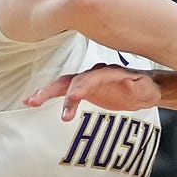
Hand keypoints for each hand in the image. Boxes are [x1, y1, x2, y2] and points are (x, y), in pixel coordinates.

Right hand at [24, 64, 161, 119]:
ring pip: (64, 84)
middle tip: (38, 100)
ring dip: (47, 93)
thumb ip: (137, 87)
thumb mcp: (147, 90)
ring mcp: (88, 81)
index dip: (80, 88)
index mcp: (108, 73)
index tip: (72, 98)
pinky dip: (50, 97)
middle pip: (71, 80)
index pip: (90, 79)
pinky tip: (34, 102)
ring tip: (30, 102)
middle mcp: (94, 75)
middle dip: (54, 89)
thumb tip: (128, 82)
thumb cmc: (146, 88)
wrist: (144, 88)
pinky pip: (64, 93)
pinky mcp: (84, 90)